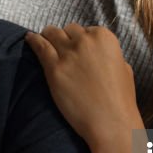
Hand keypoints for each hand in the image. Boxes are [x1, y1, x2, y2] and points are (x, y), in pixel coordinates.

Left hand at [25, 24, 140, 147]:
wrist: (110, 122)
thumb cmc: (120, 100)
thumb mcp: (123, 68)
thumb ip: (109, 55)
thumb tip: (99, 54)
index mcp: (105, 38)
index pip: (87, 30)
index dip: (81, 39)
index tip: (77, 47)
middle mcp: (86, 41)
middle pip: (69, 30)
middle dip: (66, 38)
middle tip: (61, 47)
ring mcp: (68, 53)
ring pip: (51, 33)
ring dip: (48, 36)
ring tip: (43, 39)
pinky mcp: (54, 68)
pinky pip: (39, 46)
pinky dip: (33, 41)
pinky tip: (28, 39)